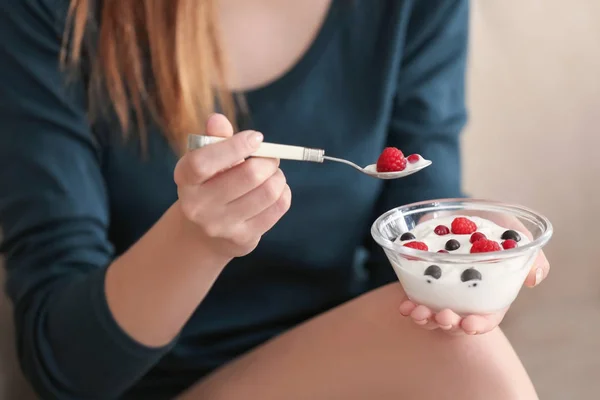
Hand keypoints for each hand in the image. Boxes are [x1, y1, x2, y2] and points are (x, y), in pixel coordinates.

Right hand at [174, 114, 291, 258]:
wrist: (204, 233)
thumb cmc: (210, 184)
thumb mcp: (206, 160)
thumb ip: (215, 139)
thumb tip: (217, 120)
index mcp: (185, 180)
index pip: (204, 162)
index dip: (234, 146)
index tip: (256, 137)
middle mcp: (198, 206)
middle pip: (248, 176)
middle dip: (268, 160)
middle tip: (271, 157)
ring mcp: (221, 226)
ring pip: (268, 192)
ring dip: (278, 176)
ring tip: (273, 173)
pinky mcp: (243, 239)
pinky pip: (278, 208)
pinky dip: (283, 192)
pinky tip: (275, 190)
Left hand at [398, 212, 549, 335]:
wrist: (461, 207)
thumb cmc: (493, 224)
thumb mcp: (514, 233)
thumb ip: (530, 255)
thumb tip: (534, 278)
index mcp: (489, 294)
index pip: (485, 319)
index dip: (478, 325)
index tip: (469, 324)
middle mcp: (463, 298)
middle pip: (456, 322)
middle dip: (447, 324)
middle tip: (443, 316)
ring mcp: (440, 292)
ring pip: (432, 316)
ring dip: (424, 319)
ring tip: (418, 313)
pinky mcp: (420, 280)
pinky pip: (413, 298)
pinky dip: (408, 305)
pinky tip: (404, 305)